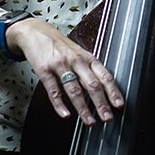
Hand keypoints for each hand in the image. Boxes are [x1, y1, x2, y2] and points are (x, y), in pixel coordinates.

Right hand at [6, 18, 124, 125]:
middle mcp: (76, 61)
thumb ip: (90, 69)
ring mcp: (60, 65)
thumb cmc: (60, 46)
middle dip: (101, 103)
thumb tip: (104, 89)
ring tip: (89, 121)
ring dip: (83, 108)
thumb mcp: (79, 53)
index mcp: (88, 58)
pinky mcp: (44, 70)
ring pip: (74, 90)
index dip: (113, 91)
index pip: (105, 76)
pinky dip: (60, 104)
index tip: (119, 104)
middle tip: (108, 118)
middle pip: (92, 84)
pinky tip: (66, 115)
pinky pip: (54, 90)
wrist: (36, 32)